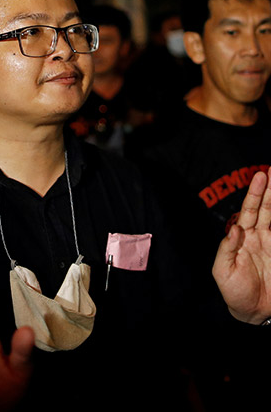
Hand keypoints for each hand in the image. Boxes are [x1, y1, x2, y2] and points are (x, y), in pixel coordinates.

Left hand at [213, 168, 270, 324]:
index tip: (261, 176)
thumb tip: (235, 228)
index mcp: (242, 237)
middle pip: (266, 208)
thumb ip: (227, 248)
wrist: (253, 312)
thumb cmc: (233, 292)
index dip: (255, 194)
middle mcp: (259, 237)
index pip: (249, 210)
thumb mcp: (222, 270)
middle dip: (270, 190)